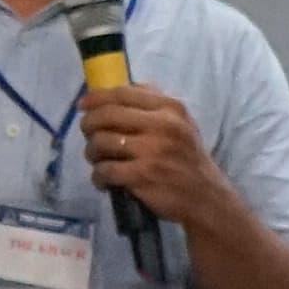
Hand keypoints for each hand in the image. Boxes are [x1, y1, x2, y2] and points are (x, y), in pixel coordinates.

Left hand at [81, 83, 236, 221]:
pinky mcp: (142, 176)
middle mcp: (162, 125)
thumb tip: (116, 91)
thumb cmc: (187, 158)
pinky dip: (98, 176)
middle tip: (87, 134)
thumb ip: (154, 104)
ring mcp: (152, 151)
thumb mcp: (181, 124)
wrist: (205, 197)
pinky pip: (104, 170)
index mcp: (171, 108)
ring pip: (101, 142)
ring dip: (91, 152)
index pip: (123, 93)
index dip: (96, 98)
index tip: (82, 106)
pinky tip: (103, 180)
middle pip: (106, 115)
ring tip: (97, 160)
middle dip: (88, 125)